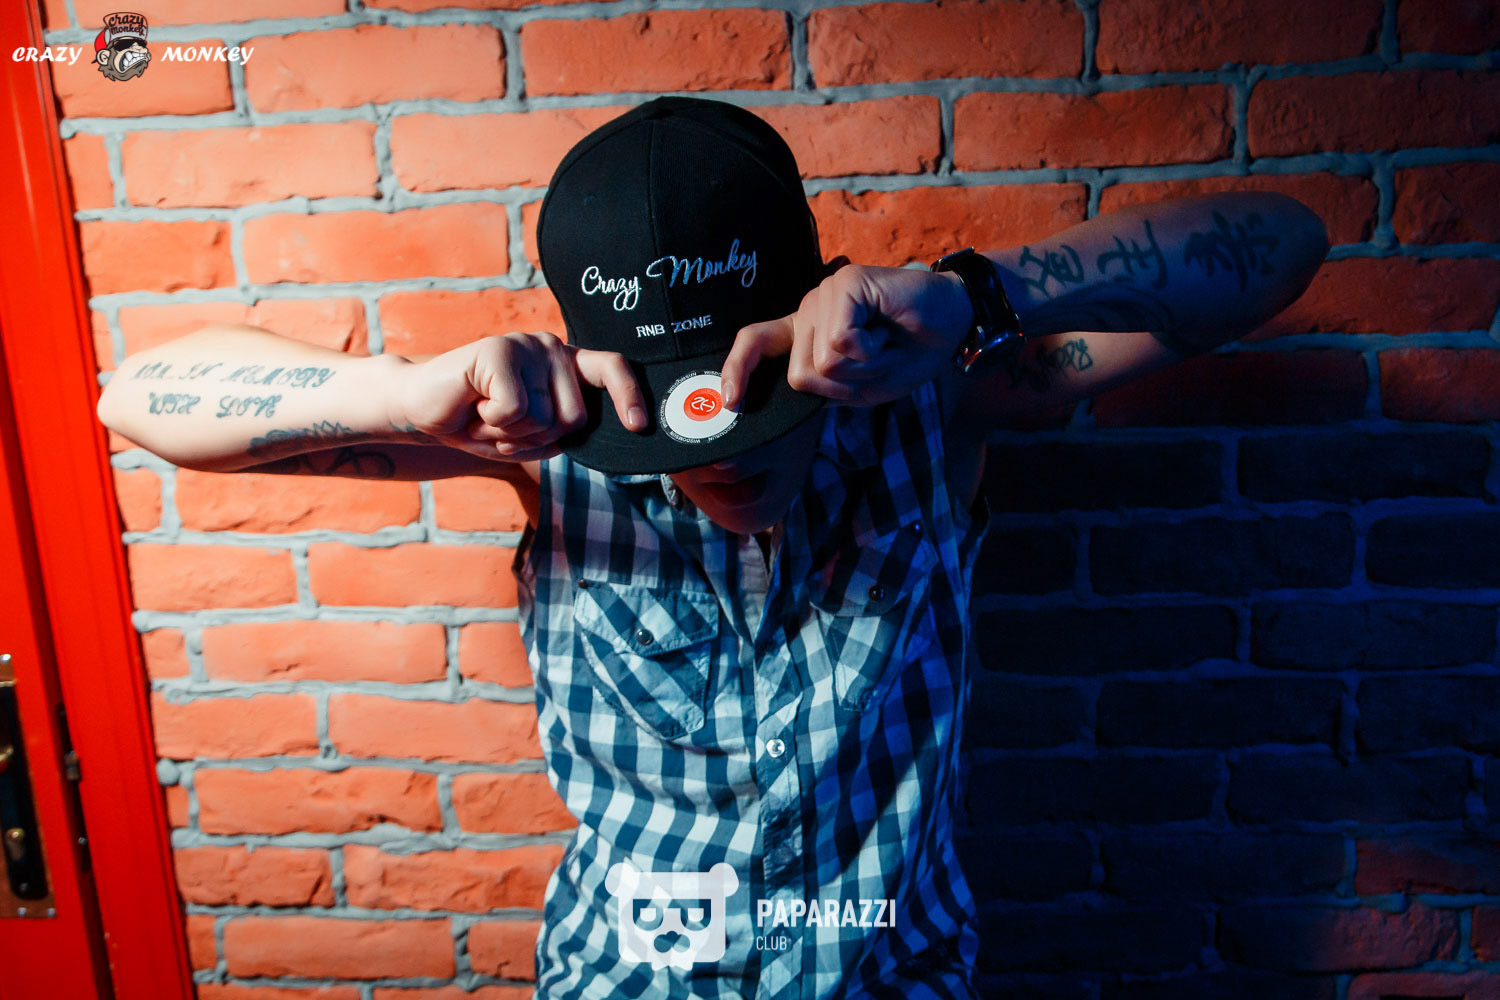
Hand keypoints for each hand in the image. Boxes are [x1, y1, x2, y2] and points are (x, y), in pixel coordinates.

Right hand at [394, 332, 646, 461]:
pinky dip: (491, 423)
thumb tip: (584, 431)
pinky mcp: (498, 351)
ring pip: (543, 419)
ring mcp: (525, 346)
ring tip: (486, 414)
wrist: (422, 410)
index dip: (629, 396)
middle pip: (574, 417)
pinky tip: (474, 405)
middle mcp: (551, 348)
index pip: (611, 369)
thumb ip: (559, 432)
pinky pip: (514, 411)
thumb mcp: (528, 436)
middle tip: (503, 423)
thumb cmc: (477, 422)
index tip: (638, 425)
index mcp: (565, 366)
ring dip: (510, 433)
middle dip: (536, 437)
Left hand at [720, 263, 973, 408]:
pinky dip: (870, 351)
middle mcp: (808, 311)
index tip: (731, 401)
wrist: (954, 322)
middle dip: (844, 385)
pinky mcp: (844, 285)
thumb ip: (827, 387)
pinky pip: (840, 344)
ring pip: (821, 363)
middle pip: (799, 375)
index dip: (737, 370)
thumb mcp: (864, 386)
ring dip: (862, 368)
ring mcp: (823, 295)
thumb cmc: (911, 352)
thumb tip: (798, 379)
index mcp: (807, 334)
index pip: (756, 344)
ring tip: (884, 344)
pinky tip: (886, 330)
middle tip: (877, 361)